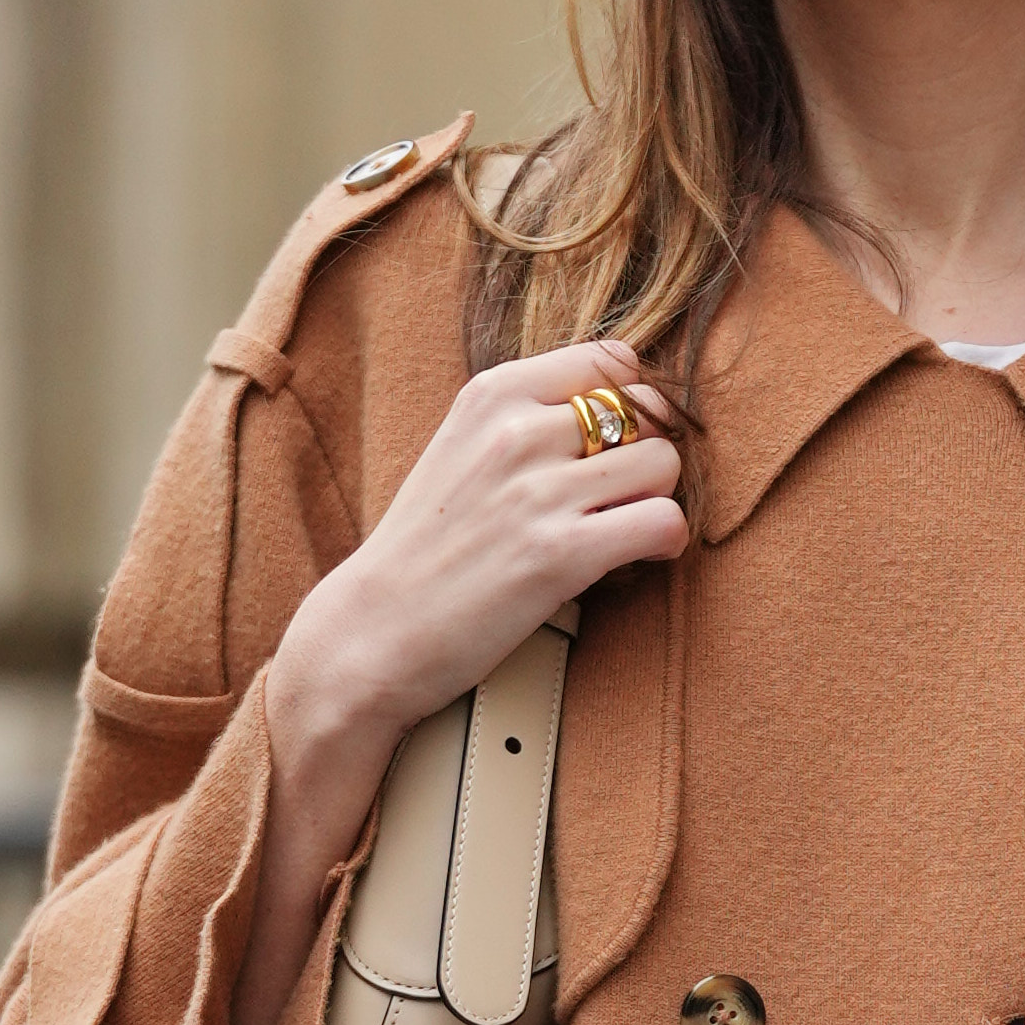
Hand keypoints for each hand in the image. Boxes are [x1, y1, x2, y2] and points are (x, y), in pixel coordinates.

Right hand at [244, 339, 680, 999]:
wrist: (355, 667)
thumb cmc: (415, 589)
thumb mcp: (458, 481)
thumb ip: (523, 439)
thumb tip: (613, 414)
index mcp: (487, 399)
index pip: (618, 357)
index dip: (646, 405)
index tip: (636, 457)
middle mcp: (512, 431)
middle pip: (657, 408)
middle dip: (667, 461)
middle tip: (638, 526)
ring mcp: (534, 489)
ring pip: (669, 462)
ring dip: (666, 514)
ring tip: (623, 568)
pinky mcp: (554, 554)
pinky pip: (664, 523)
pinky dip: (664, 555)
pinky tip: (626, 591)